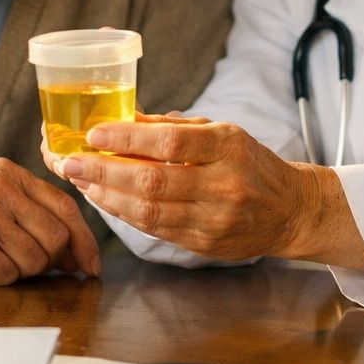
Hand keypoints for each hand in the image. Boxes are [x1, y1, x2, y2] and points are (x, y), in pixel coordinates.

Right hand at [0, 158, 101, 283]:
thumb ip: (27, 208)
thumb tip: (74, 249)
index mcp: (9, 173)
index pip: (66, 206)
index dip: (84, 240)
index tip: (91, 264)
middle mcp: (0, 189)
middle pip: (56, 237)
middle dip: (51, 262)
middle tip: (31, 267)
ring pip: (36, 260)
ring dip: (20, 272)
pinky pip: (8, 275)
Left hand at [48, 115, 363, 271]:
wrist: (291, 210)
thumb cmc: (251, 164)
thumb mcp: (223, 133)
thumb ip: (175, 129)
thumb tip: (124, 120)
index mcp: (228, 147)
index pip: (171, 143)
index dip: (128, 139)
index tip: (95, 134)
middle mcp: (223, 184)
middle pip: (153, 181)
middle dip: (105, 171)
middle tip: (71, 162)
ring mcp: (215, 219)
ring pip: (149, 211)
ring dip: (107, 196)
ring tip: (81, 181)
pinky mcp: (205, 244)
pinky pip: (155, 230)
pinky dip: (125, 215)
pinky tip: (106, 201)